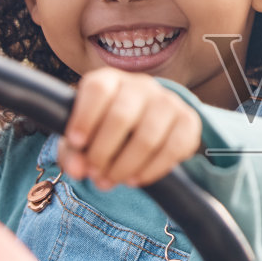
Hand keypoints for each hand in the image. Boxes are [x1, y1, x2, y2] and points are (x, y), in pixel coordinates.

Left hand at [58, 68, 203, 189]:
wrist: (151, 127)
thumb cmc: (108, 130)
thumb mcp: (85, 137)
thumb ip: (73, 152)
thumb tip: (76, 169)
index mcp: (111, 80)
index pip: (98, 89)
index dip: (84, 116)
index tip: (76, 142)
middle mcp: (141, 86)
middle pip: (121, 115)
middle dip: (103, 151)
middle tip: (94, 172)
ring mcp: (168, 101)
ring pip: (147, 137)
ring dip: (125, 166)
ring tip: (111, 180)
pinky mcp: (188, 121)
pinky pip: (173, 149)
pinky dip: (151, 170)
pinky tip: (135, 179)